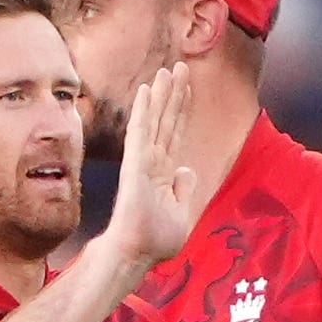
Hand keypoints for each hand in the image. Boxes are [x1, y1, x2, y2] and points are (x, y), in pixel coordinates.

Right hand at [100, 58, 212, 273]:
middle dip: (174, 94)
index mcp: (164, 174)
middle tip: (180, 66)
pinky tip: (147, 89)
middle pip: (166, 121)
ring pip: (154, 121)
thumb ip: (185, 190)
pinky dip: (144, 110)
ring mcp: (142, 163)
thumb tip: (186, 170)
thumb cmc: (153, 243)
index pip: (175, 134)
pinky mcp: (135, 166)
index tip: (186, 87)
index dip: (181, 110)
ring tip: (167, 69)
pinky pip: (140, 132)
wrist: (135, 255)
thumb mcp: (182, 215)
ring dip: (161, 95)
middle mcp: (152, 163)